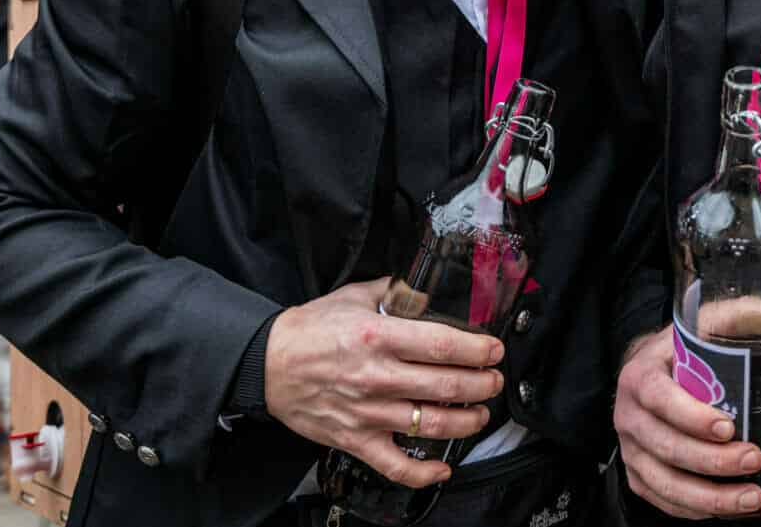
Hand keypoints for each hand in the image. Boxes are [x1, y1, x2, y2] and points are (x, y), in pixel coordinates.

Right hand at [264, 277, 502, 488]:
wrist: (266, 364)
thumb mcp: (354, 296)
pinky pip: (395, 465)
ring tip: (481, 412)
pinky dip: (424, 473)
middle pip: (447, 385)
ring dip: (467, 421)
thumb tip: (427, 288)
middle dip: (483, 384)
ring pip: (432, 424)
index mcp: (379, 336)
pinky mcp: (356, 439)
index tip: (494, 350)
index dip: (477, 349)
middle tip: (494, 379)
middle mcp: (377, 376)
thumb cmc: (309, 331)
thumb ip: (394, 291)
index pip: (442, 345)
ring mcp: (368, 412)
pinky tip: (443, 467)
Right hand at [614, 325, 760, 518]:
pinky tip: (729, 508)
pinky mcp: (639, 475)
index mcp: (640, 376)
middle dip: (713, 461)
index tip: (728, 427)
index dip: (691, 416)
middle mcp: (628, 415)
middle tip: (754, 459)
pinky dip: (697, 509)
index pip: (659, 398)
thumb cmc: (682, 351)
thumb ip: (739, 317)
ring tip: (752, 497)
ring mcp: (630, 450)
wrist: (651, 372)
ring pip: (666, 483)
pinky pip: (664, 501)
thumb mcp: (705, 324)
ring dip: (711, 496)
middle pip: (666, 447)